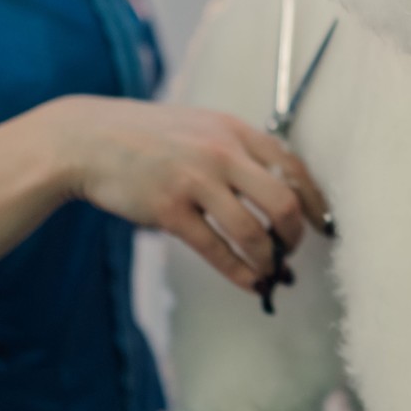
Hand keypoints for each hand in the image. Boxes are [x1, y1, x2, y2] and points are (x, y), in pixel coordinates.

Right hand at [38, 95, 330, 291]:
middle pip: (282, 203)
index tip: (323, 227)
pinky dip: (240, 273)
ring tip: (268, 272)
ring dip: (268, 261)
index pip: (294, 168)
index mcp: (234, 130)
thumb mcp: (201, 128)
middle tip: (289, 253)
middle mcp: (221, 152)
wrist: (88, 138)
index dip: (315, 203)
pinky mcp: (168, 209)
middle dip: (293, 237)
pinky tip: (250, 283)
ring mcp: (194, 180)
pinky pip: (217, 250)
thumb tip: (277, 199)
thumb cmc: (150, 139)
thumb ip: (237, 152)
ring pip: (253, 233)